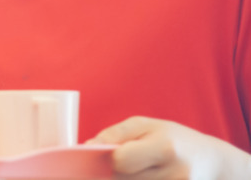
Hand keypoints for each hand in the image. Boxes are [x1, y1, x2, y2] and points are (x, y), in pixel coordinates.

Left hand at [89, 116, 250, 178]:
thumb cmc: (173, 138)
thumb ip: (114, 134)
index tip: (107, 155)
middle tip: (119, 163)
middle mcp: (175, 174)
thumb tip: (87, 147)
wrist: (212, 162)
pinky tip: (142, 176)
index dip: (109, 159)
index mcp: (165, 148)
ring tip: (137, 169)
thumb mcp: (145, 125)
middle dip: (113, 173)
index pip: (121, 162)